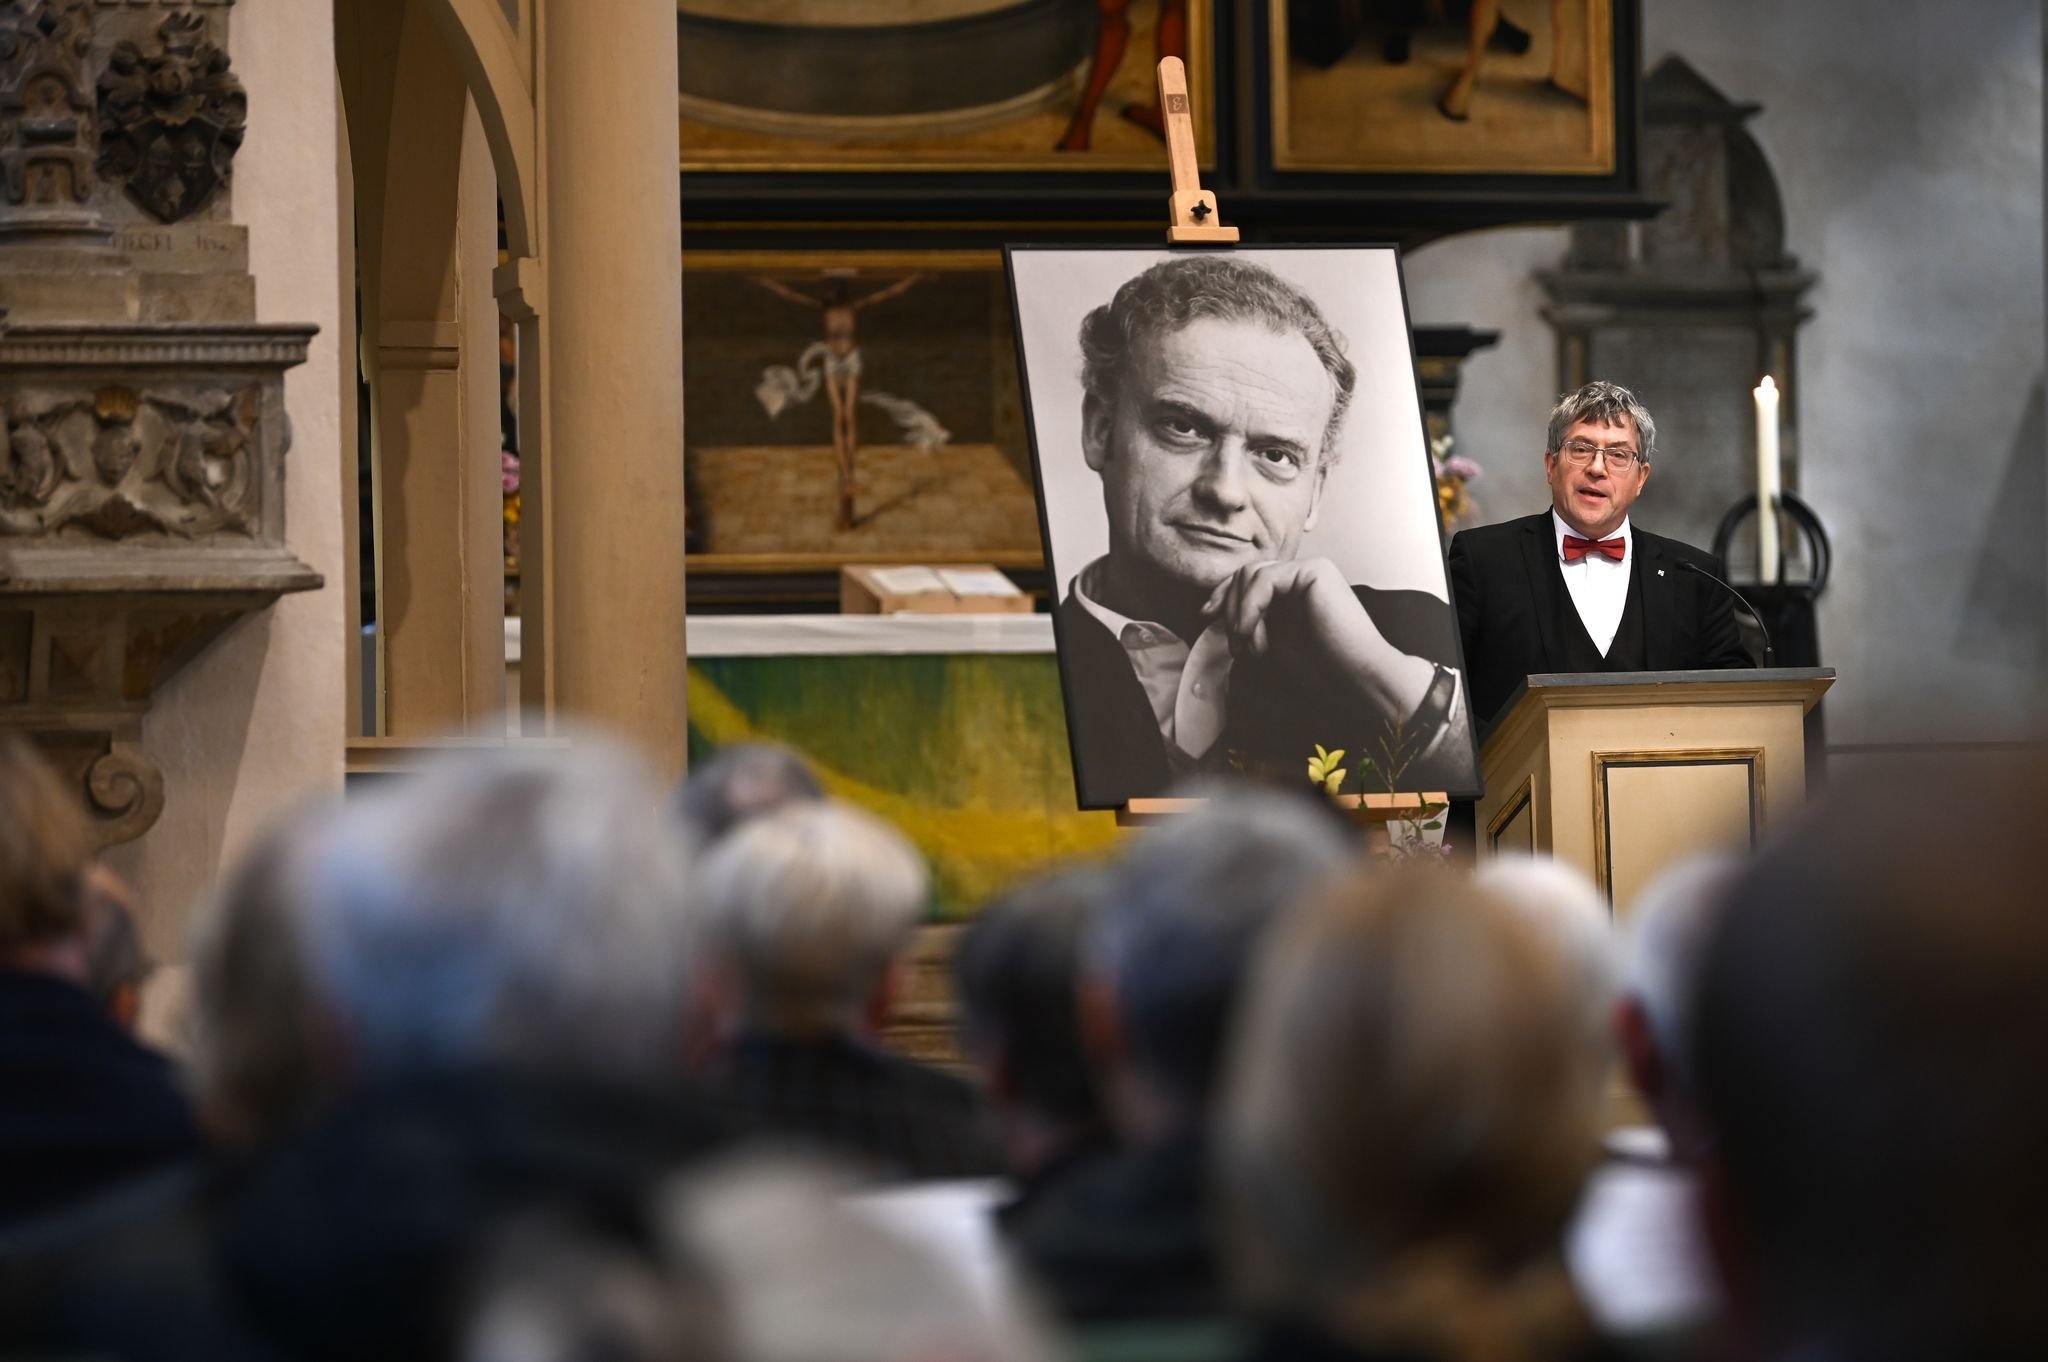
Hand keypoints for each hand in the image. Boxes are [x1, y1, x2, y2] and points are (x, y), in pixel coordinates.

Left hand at [1200, 558, 1435, 716]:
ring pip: (1250, 574)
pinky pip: (1264, 579)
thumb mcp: (1269, 640)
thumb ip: (1247, 620)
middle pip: (1244, 574)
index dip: (1222, 594)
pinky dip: (1249, 607)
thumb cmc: (1320, 668)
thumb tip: (1210, 607)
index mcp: (1294, 589)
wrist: (1357, 678)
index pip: (1247, 580)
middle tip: (1237, 646)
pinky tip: (1253, 632)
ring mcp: (1310, 569)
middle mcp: (1303, 574)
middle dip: (1230, 609)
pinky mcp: (1315, 571)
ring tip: (1249, 644)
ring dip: (1240, 613)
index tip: (1205, 616)